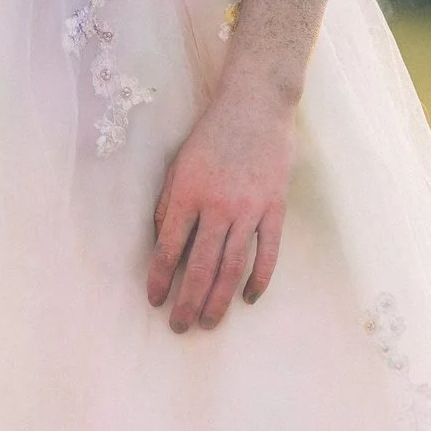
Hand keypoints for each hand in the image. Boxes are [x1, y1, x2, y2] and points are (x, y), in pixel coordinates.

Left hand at [148, 71, 295, 332]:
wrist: (256, 104)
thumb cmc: (212, 133)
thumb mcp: (179, 163)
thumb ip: (170, 203)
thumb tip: (163, 241)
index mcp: (188, 194)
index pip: (169, 248)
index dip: (160, 278)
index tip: (155, 301)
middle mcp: (218, 207)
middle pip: (200, 266)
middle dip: (188, 301)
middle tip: (180, 326)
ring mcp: (249, 209)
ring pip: (232, 266)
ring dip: (220, 299)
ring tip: (210, 322)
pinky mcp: (275, 208)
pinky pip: (268, 252)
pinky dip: (259, 279)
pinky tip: (248, 297)